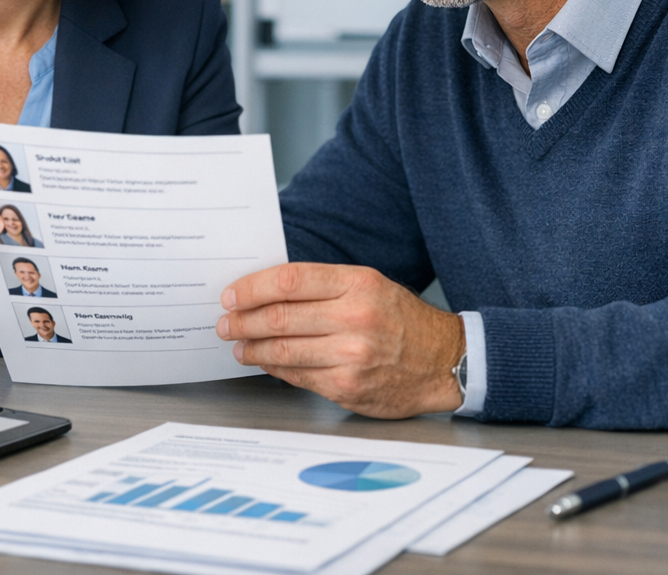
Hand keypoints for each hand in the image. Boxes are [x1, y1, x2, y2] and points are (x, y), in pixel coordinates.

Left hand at [216, 262, 464, 418]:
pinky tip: (264, 361)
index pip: (289, 280)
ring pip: (283, 349)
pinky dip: (274, 368)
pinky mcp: (348, 387)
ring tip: (238, 344)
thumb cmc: (399, 318)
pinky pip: (297, 376)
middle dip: (242, 320)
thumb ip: (322, 286)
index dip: (252, 288)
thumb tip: (266, 291)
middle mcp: (354, 317)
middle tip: (224, 322)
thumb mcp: (367, 285)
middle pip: (279, 317)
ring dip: (251, 347)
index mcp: (357, 283)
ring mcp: (351, 355)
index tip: (231, 294)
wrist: (443, 360)